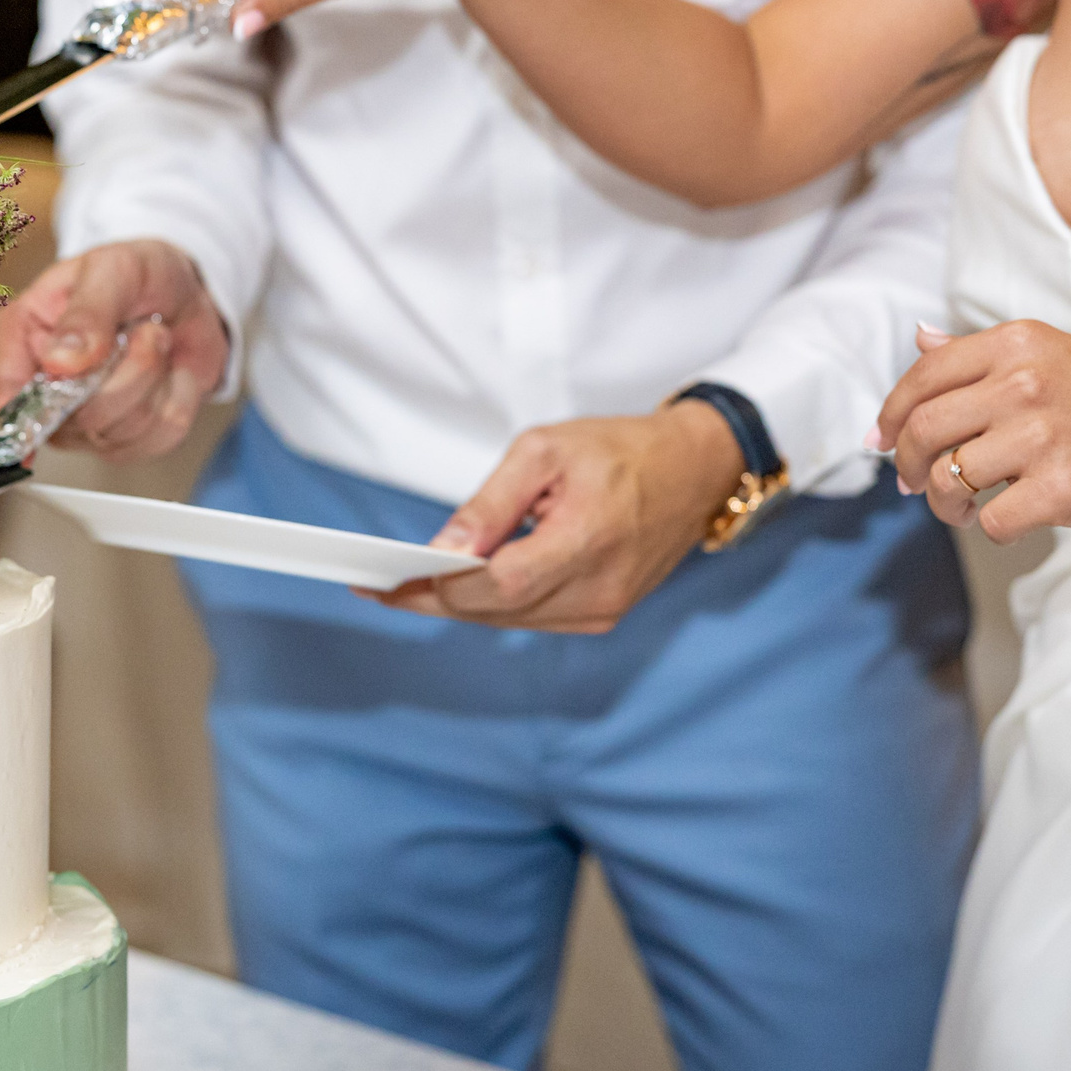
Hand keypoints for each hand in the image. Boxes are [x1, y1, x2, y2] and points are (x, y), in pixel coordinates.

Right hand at [0, 240, 229, 462]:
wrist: (190, 293)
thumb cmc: (140, 274)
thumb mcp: (113, 269)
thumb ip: (87, 311)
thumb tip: (59, 362)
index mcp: (24, 340)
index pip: (5, 397)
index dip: (24, 413)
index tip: (62, 395)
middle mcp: (45, 392)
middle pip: (78, 418)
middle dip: (127, 372)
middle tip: (143, 330)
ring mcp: (85, 423)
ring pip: (122, 431)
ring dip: (155, 379)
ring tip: (155, 340)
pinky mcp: (129, 440)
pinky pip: (158, 437)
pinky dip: (178, 399)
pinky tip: (171, 371)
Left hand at [376, 403, 745, 633]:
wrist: (693, 472)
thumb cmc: (620, 451)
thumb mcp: (546, 450)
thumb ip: (491, 502)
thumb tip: (443, 547)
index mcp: (587, 538)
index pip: (501, 583)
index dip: (443, 585)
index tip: (389, 579)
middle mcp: (598, 588)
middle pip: (496, 610)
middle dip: (433, 598)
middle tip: (377, 587)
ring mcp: (603, 610)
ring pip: (509, 620)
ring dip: (459, 604)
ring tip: (407, 584)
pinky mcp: (603, 616)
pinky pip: (531, 618)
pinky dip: (494, 603)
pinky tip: (462, 585)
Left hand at [877, 320, 1070, 541]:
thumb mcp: (1049, 354)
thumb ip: (978, 354)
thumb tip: (916, 340)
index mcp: (1016, 343)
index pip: (922, 376)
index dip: (891, 415)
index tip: (882, 442)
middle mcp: (1025, 382)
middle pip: (923, 429)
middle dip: (905, 464)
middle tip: (913, 483)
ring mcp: (1043, 435)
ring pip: (947, 478)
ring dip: (943, 503)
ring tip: (963, 506)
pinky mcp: (1063, 488)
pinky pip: (990, 520)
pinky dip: (989, 528)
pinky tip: (1008, 518)